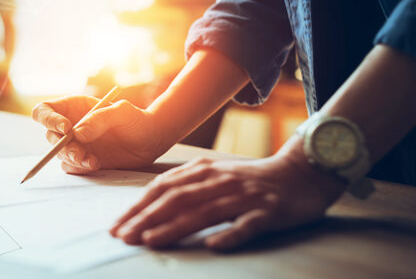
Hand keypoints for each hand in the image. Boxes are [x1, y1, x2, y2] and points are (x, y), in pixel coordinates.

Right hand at [32, 95, 164, 173]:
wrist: (150, 140)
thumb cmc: (136, 119)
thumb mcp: (122, 112)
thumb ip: (100, 119)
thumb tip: (77, 134)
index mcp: (73, 107)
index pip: (44, 111)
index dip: (49, 119)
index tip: (66, 128)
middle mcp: (70, 126)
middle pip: (50, 136)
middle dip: (62, 146)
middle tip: (78, 152)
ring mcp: (76, 145)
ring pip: (60, 154)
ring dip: (72, 159)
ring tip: (91, 161)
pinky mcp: (83, 161)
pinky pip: (71, 167)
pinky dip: (80, 168)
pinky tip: (96, 164)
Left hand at [109, 137, 346, 249]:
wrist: (300, 173)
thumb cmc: (251, 181)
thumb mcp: (215, 177)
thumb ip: (187, 187)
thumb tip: (150, 206)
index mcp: (203, 172)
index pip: (162, 188)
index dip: (137, 207)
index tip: (116, 226)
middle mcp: (219, 181)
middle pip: (177, 199)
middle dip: (146, 218)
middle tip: (123, 237)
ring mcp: (244, 196)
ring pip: (204, 211)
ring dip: (175, 227)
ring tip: (151, 241)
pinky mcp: (268, 212)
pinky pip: (247, 225)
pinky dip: (230, 234)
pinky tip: (214, 245)